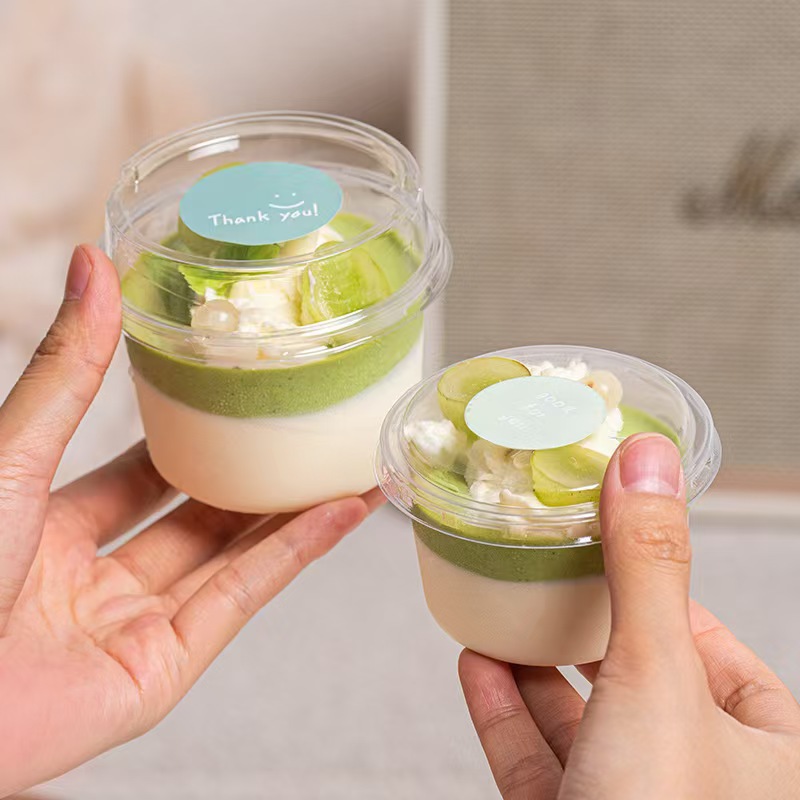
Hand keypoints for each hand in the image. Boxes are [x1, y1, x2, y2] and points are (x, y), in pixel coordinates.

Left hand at [0, 246, 377, 795]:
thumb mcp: (11, 453)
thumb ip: (67, 369)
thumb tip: (94, 265)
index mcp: (48, 530)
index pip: (140, 475)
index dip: (194, 434)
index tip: (240, 393)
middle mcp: (96, 581)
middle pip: (197, 517)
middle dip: (256, 473)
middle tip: (308, 425)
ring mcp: (132, 629)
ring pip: (231, 557)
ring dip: (294, 510)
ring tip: (347, 460)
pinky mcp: (162, 673)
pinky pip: (239, 599)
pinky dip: (295, 552)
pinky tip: (340, 509)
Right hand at [459, 433, 799, 798]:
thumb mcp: (659, 679)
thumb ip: (647, 564)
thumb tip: (646, 457)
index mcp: (765, 748)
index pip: (705, 638)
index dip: (650, 581)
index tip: (601, 536)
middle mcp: (703, 780)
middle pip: (634, 674)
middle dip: (580, 618)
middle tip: (540, 564)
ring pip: (581, 720)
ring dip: (534, 662)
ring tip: (499, 604)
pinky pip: (536, 763)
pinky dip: (504, 712)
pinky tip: (475, 663)